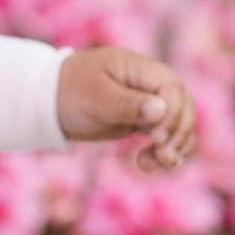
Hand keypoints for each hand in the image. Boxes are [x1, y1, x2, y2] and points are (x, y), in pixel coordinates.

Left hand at [57, 47, 196, 170]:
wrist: (50, 101)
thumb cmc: (70, 91)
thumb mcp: (95, 97)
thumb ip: (127, 104)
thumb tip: (162, 109)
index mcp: (140, 68)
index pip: (172, 89)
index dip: (171, 114)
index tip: (156, 138)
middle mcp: (151, 84)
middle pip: (183, 109)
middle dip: (177, 135)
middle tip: (162, 158)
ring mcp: (151, 103)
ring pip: (180, 126)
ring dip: (174, 147)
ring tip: (151, 165)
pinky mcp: (146, 122)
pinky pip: (168, 137)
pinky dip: (166, 152)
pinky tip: (150, 165)